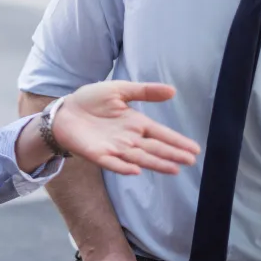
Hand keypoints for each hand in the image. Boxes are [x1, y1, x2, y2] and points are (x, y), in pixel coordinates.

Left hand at [54, 81, 199, 174]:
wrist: (65, 111)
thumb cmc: (91, 100)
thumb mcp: (118, 90)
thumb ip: (144, 91)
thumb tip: (173, 90)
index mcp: (135, 123)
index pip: (160, 133)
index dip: (176, 141)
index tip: (195, 149)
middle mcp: (128, 138)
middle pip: (154, 148)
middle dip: (172, 154)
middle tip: (190, 161)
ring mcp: (114, 148)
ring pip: (139, 158)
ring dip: (155, 164)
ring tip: (173, 169)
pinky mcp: (98, 155)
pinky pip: (113, 163)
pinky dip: (124, 168)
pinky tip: (136, 171)